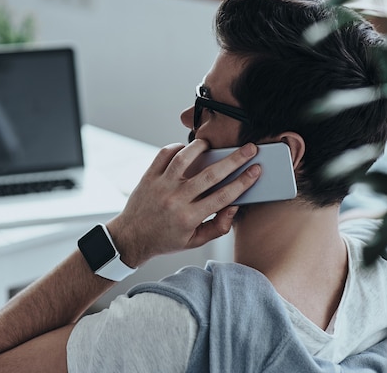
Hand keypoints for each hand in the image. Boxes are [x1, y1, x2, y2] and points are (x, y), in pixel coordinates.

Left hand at [107, 139, 260, 266]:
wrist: (130, 238)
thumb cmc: (166, 240)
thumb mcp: (194, 241)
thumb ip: (218, 227)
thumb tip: (234, 206)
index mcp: (189, 218)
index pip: (223, 197)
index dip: (243, 182)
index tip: (256, 170)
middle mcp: (175, 200)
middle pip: (211, 175)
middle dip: (234, 160)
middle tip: (249, 148)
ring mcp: (161, 186)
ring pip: (184, 159)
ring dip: (202, 147)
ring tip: (212, 144)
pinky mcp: (149, 177)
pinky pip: (164, 155)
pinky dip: (177, 147)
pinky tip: (187, 148)